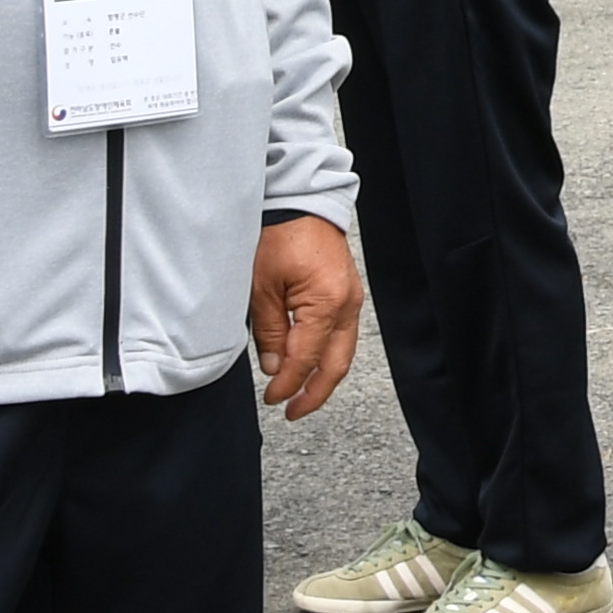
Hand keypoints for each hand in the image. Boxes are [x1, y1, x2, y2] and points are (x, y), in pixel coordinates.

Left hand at [252, 215, 359, 417]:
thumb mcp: (261, 288)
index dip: (287, 385)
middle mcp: (347, 304)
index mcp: (326, 303)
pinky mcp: (348, 293)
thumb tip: (274, 368)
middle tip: (292, 411)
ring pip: (342, 352)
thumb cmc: (279, 234)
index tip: (271, 399)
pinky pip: (342, 334)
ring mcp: (352, 298)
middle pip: (336, 364)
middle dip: (315, 393)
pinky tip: (310, 362)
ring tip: (300, 393)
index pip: (306, 359)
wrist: (300, 201)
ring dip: (322, 376)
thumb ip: (269, 333)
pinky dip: (327, 354)